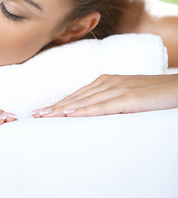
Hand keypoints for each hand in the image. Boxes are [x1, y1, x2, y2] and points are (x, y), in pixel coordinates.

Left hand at [31, 74, 177, 117]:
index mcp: (105, 81)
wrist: (176, 88)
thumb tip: (91, 113)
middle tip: (34, 116)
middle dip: (54, 107)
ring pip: (84, 101)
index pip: (76, 95)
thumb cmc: (152, 93)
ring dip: (62, 109)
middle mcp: (107, 82)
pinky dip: (85, 110)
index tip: (41, 112)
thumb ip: (109, 101)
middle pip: (75, 97)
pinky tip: (71, 114)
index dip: (57, 103)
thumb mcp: (126, 97)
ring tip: (44, 116)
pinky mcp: (129, 98)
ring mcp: (118, 89)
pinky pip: (103, 106)